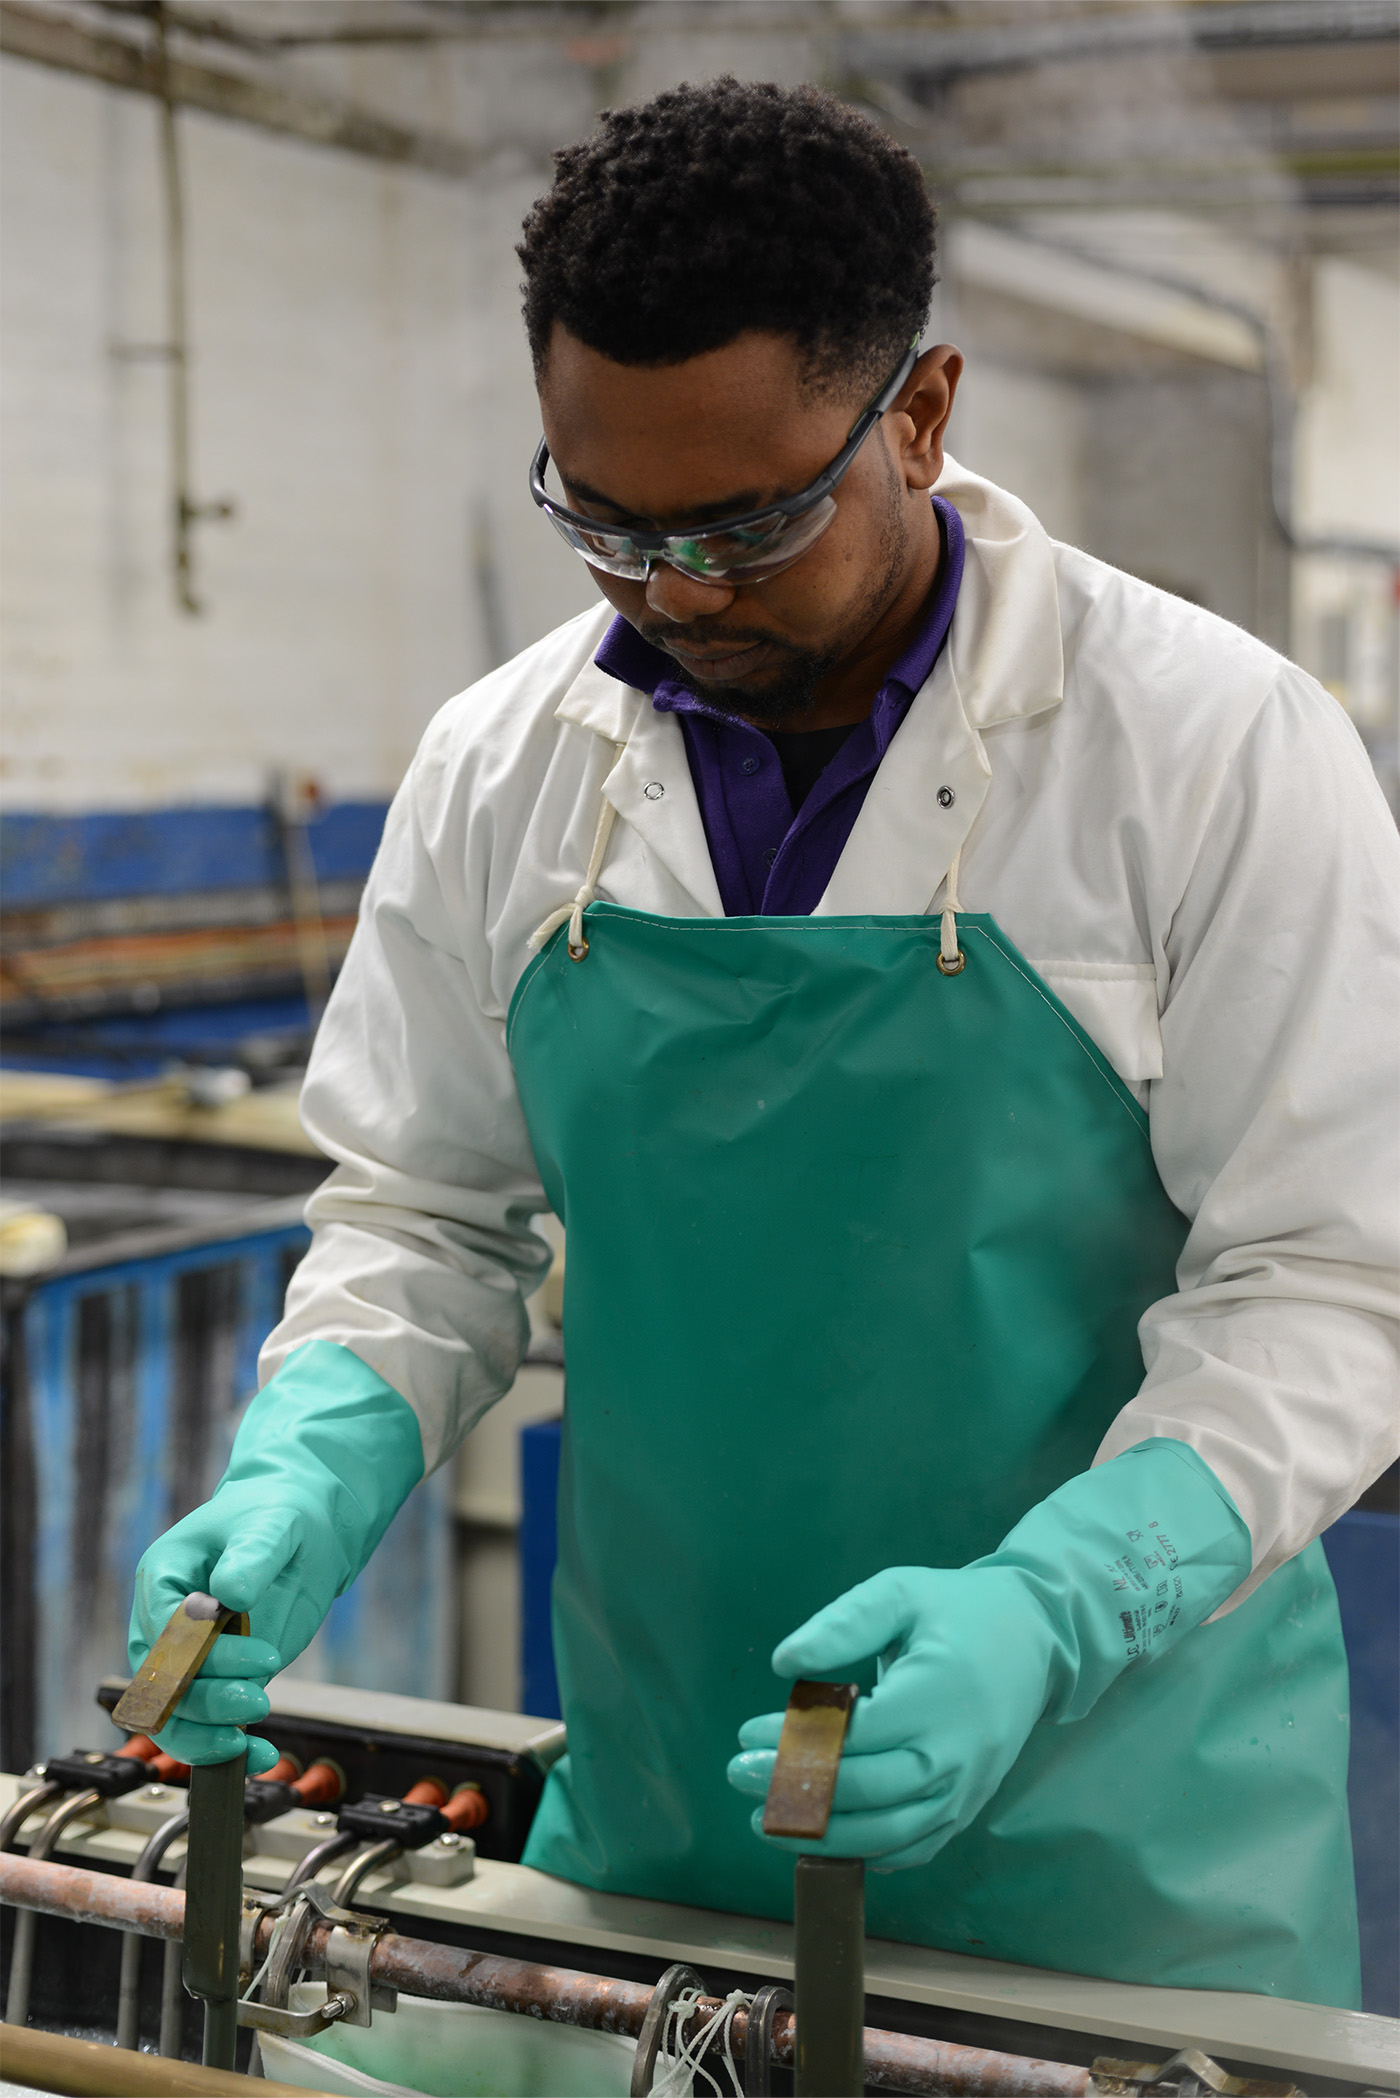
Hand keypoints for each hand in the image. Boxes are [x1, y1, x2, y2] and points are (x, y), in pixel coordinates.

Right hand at [127, 1340, 424, 1767]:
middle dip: (204, 1701)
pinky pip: (202, 1727)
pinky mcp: (216, 1679)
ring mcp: (188, 1659)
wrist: (305, 1528)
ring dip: (207, 1736)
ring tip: (252, 1737)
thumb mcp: (271, 1524)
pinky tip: (258, 1757)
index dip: (200, 1654)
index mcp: (161, 1578)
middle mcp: (163, 1625)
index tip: (259, 1654)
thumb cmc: (277, 1514)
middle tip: (258, 1698)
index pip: (161, 1632)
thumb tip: (231, 1592)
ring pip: (171, 1718)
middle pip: (157, 1685)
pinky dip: (224, 1749)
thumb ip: (251, 1557)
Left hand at [729, 1442, 1250, 1868]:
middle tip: (739, 1776)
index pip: (851, 1737)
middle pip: (866, 1794)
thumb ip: (843, 1622)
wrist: (1037, 1637)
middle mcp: (953, 1755)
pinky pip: (914, 1847)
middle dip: (794, 1792)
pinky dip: (866, 1852)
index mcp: (934, 1697)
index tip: (746, 1733)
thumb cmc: (958, 1610)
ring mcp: (965, 1790)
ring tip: (765, 1820)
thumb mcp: (900, 1592)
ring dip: (821, 1834)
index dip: (792, 1742)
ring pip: (887, 1835)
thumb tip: (784, 1664)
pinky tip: (824, 1839)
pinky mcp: (969, 1808)